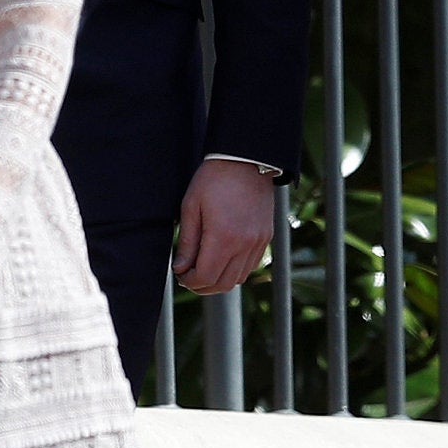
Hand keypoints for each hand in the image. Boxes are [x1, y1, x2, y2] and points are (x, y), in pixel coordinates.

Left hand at [176, 157, 277, 292]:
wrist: (246, 160)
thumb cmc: (214, 180)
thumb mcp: (191, 207)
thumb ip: (187, 242)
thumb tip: (181, 268)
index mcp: (223, 237)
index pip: (205, 278)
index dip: (189, 281)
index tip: (180, 274)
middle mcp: (244, 244)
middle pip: (223, 284)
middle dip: (202, 286)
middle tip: (189, 276)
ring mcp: (258, 242)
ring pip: (238, 279)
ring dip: (220, 279)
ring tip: (206, 267)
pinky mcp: (266, 237)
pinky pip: (250, 266)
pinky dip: (235, 269)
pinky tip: (223, 258)